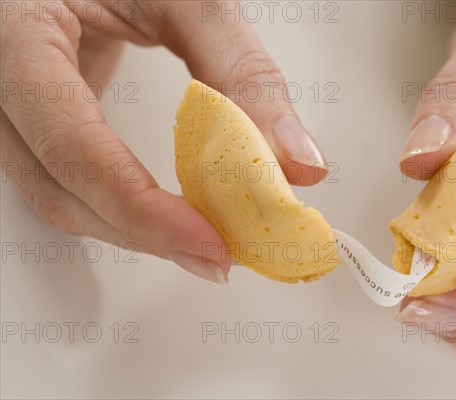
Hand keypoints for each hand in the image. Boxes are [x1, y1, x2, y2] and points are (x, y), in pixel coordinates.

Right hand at [1, 1, 326, 283]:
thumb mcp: (190, 2)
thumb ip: (244, 76)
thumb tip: (298, 162)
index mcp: (20, 31)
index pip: (71, 143)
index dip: (140, 206)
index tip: (209, 242)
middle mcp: (1, 75)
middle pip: (60, 186)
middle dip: (144, 231)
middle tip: (218, 252)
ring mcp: (11, 104)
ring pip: (59, 195)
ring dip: (134, 228)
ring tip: (202, 237)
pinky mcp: (35, 119)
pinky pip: (68, 179)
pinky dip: (123, 205)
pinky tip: (168, 212)